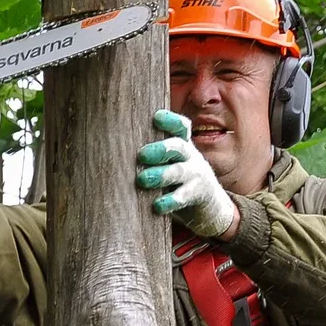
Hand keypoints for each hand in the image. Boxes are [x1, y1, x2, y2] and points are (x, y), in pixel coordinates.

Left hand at [136, 110, 238, 238]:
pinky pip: (184, 196)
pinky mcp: (198, 196)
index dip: (170, 121)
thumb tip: (114, 152)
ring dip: (162, 174)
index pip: (179, 127)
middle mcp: (190, 157)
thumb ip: (152, 157)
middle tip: (141, 155)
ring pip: (179, 171)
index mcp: (182, 146)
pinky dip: (170, 201)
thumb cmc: (178, 183)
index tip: (156, 117)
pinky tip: (157, 206)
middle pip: (178, 146)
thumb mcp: (170, 164)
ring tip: (143, 179)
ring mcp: (196, 176)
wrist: (210, 209)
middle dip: (160, 149)